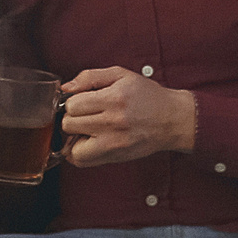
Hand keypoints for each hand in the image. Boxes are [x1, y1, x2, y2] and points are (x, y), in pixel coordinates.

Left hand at [59, 68, 195, 167]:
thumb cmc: (147, 96)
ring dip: (74, 138)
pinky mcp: (116, 157)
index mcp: (114, 99)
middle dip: (72, 119)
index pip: (73, 105)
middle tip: (85, 116)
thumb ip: (90, 77)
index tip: (82, 102)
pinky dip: (80, 153)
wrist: (172, 119)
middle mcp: (113, 122)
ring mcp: (114, 143)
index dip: (73, 102)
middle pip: (69, 125)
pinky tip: (89, 142)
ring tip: (86, 130)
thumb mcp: (121, 75)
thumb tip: (65, 88)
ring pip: (73, 148)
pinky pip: (83, 162)